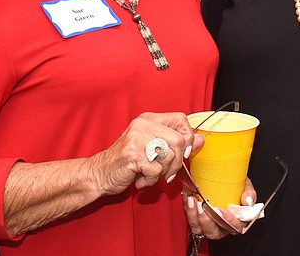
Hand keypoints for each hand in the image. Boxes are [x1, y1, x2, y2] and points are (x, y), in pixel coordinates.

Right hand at [88, 112, 203, 194]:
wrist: (99, 174)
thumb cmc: (127, 162)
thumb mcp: (153, 149)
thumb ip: (176, 143)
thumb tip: (201, 139)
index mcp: (149, 119)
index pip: (181, 118)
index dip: (188, 136)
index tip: (184, 151)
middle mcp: (143, 125)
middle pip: (178, 140)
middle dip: (176, 162)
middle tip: (167, 172)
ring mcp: (137, 139)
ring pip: (169, 156)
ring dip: (163, 173)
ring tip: (150, 175)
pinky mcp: (133, 155)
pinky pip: (156, 170)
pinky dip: (151, 180)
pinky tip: (141, 180)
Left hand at [184, 178, 257, 238]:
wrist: (226, 181)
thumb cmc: (237, 187)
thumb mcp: (247, 186)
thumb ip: (249, 193)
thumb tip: (247, 201)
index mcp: (236, 221)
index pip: (234, 227)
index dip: (228, 221)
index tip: (221, 210)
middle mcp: (221, 226)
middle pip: (213, 232)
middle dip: (206, 220)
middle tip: (203, 205)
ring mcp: (208, 224)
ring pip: (199, 228)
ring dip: (194, 215)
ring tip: (193, 200)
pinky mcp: (196, 219)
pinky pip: (190, 219)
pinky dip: (188, 208)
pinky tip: (188, 196)